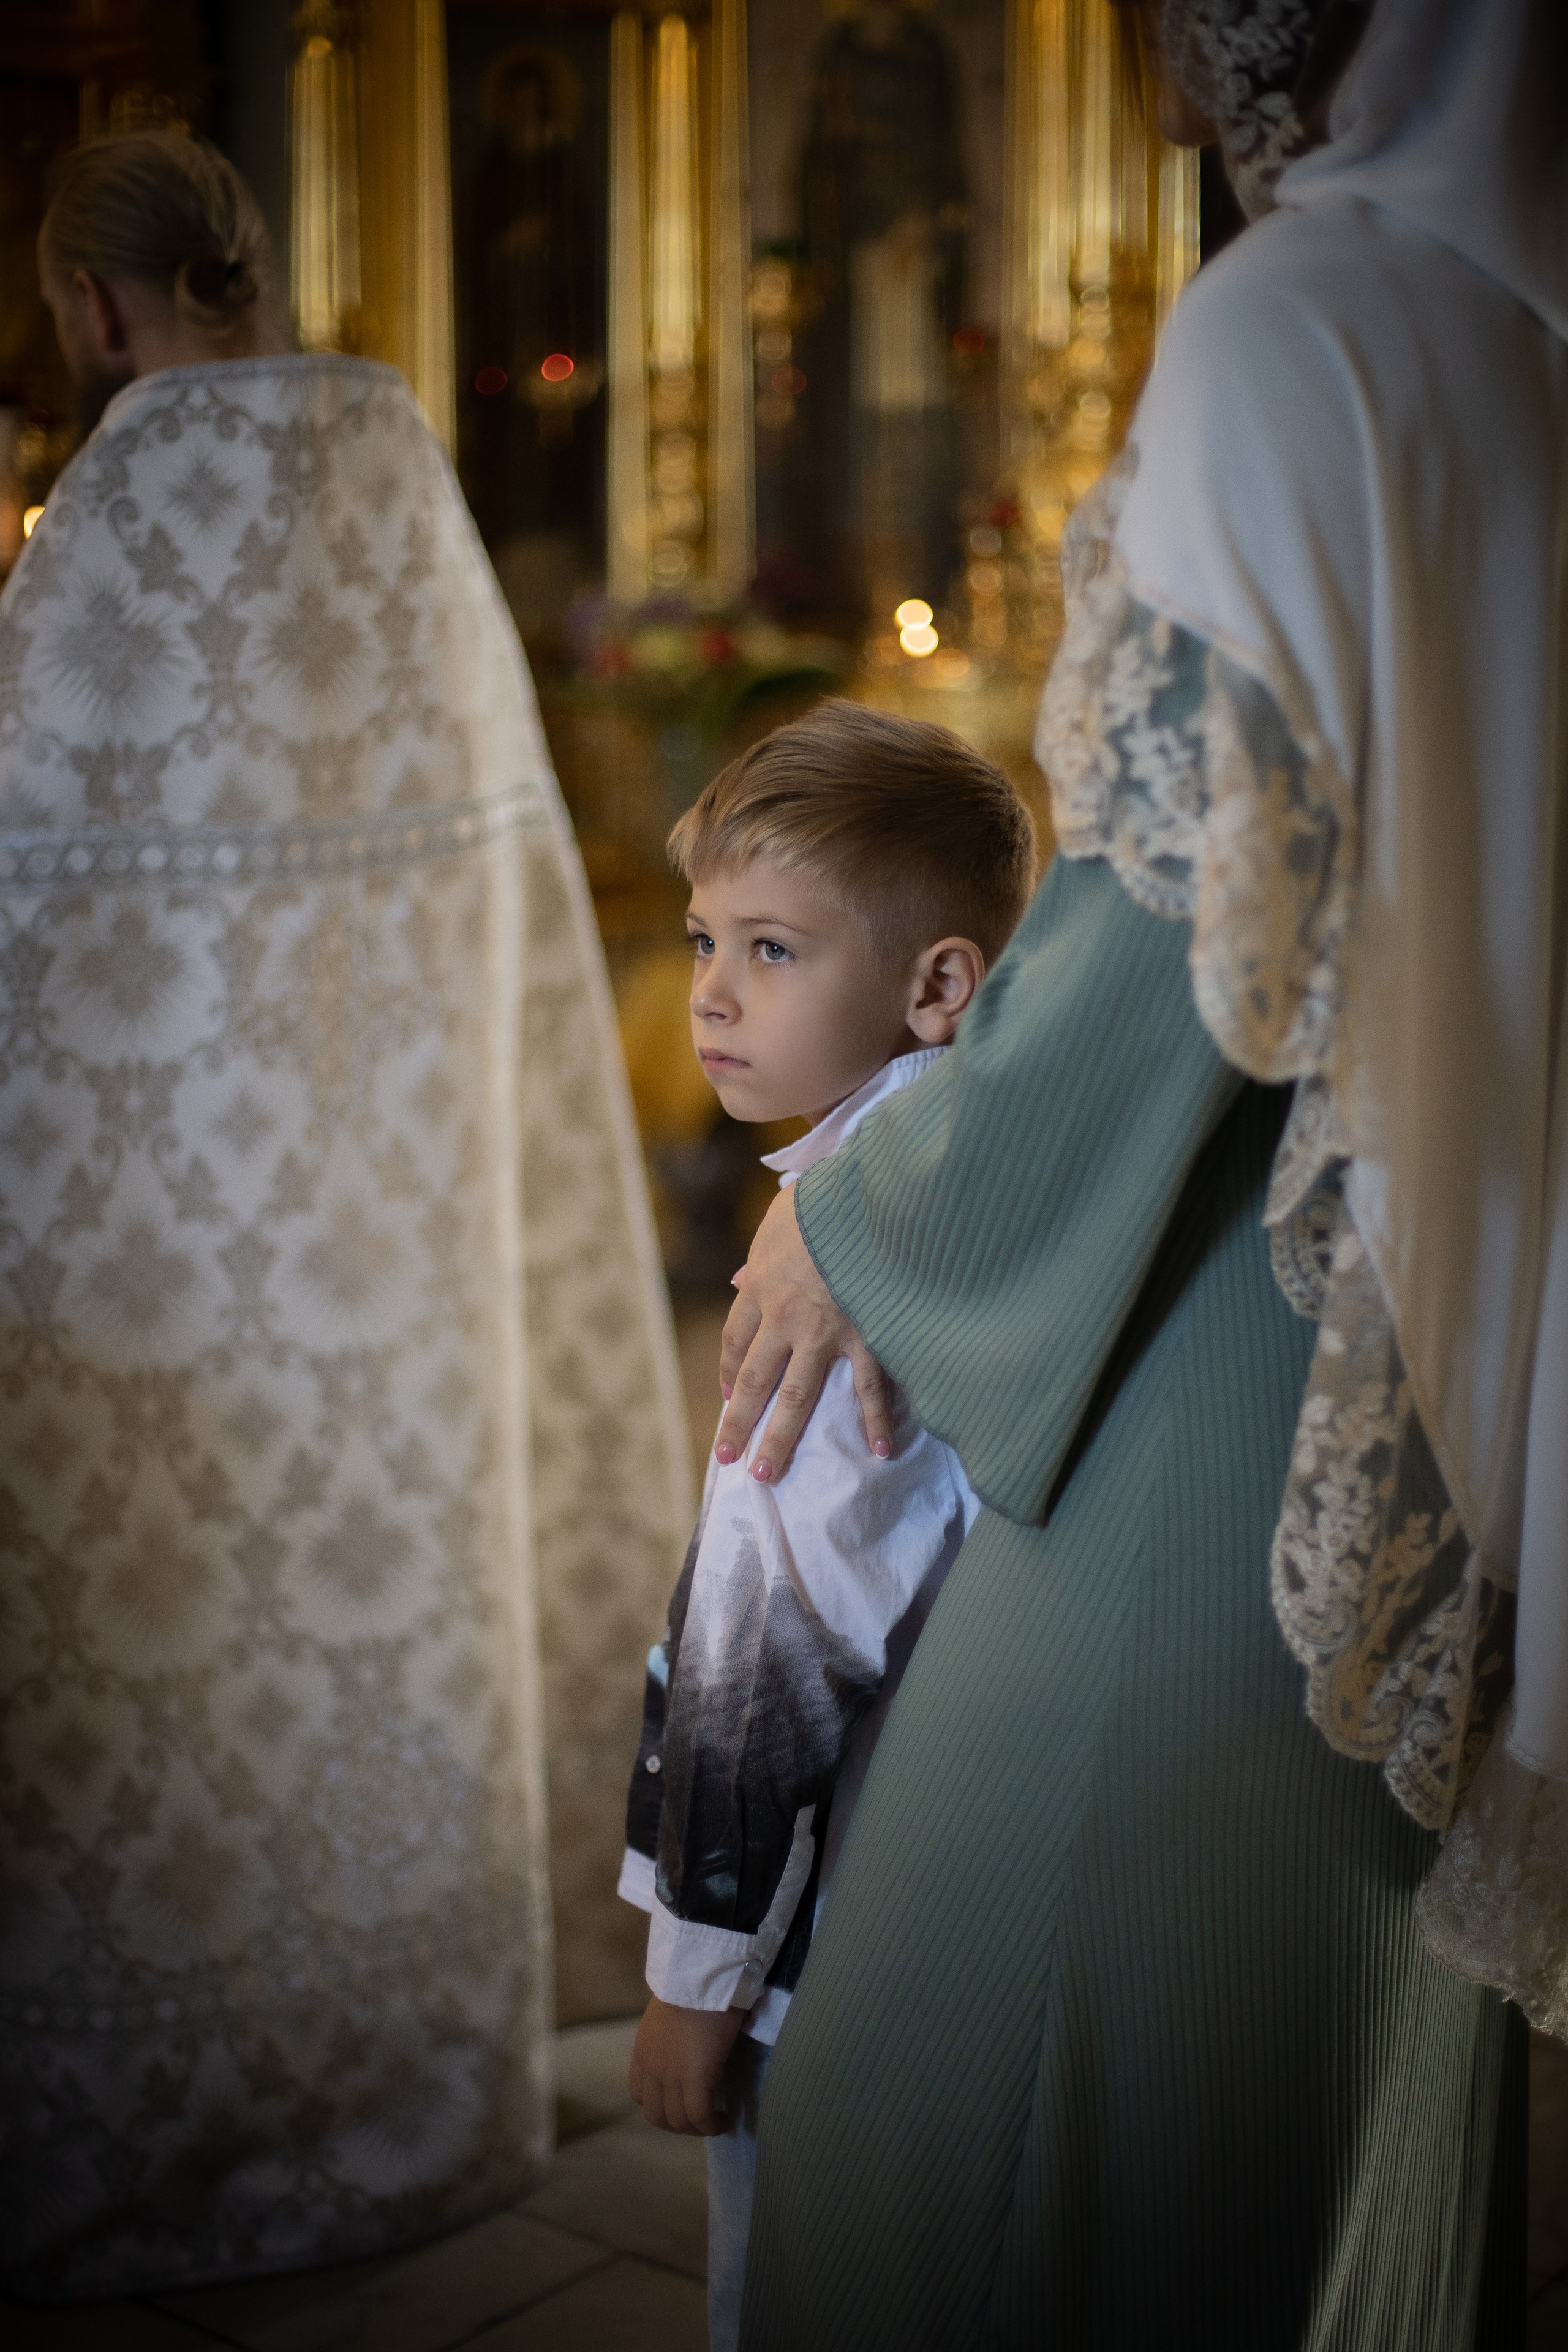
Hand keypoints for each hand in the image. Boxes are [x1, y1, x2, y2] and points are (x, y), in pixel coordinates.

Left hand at [628, 1994, 746, 2134]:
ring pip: (677, 2121)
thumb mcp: (669, 2015)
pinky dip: (712, 2125)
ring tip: (715, 2122)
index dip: (660, 2105)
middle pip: (656, 2116)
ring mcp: (670, 2075)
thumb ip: (671, 2038)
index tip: (680, 2103)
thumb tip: (688, 2047)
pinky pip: (699, 2116)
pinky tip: (724, 2120)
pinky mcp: (695, 2079)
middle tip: (699, 2119)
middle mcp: (651, 2068)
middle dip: (677, 2125)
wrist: (701, 1975)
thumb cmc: (692, 1985)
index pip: (639, 2094)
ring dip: (696, 2129)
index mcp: (643, 2051)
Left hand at [715, 1184, 892, 1481]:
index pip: (736, 1339)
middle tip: (729, 1458)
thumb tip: (742, 1277)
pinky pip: (869, 1386)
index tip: (728, 1392)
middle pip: (755, 1381)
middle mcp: (784, 1318)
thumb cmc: (821, 1200)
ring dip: (780, 1439)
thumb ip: (760, 1252)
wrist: (865, 1198)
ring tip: (767, 1474)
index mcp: (760, 1286)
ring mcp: (825, 1333)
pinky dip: (875, 1420)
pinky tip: (879, 1451)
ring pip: (797, 1397)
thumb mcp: (776, 1218)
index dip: (730, 1369)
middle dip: (740, 1422)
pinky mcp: (866, 1335)